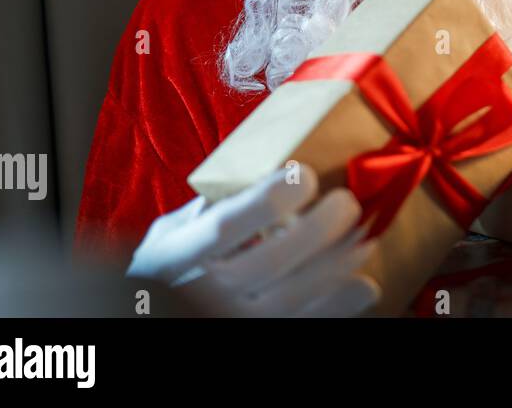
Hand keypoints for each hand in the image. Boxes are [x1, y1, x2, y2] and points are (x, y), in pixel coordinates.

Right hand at [126, 163, 380, 316]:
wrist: (146, 320)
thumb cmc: (164, 273)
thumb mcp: (167, 236)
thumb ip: (206, 208)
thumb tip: (260, 174)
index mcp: (177, 256)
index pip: (225, 225)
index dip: (268, 200)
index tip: (305, 175)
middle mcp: (201, 292)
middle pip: (270, 260)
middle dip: (318, 229)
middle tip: (347, 203)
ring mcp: (229, 320)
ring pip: (292, 298)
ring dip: (337, 266)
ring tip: (365, 238)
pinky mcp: (255, 336)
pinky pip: (302, 325)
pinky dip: (338, 308)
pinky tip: (365, 286)